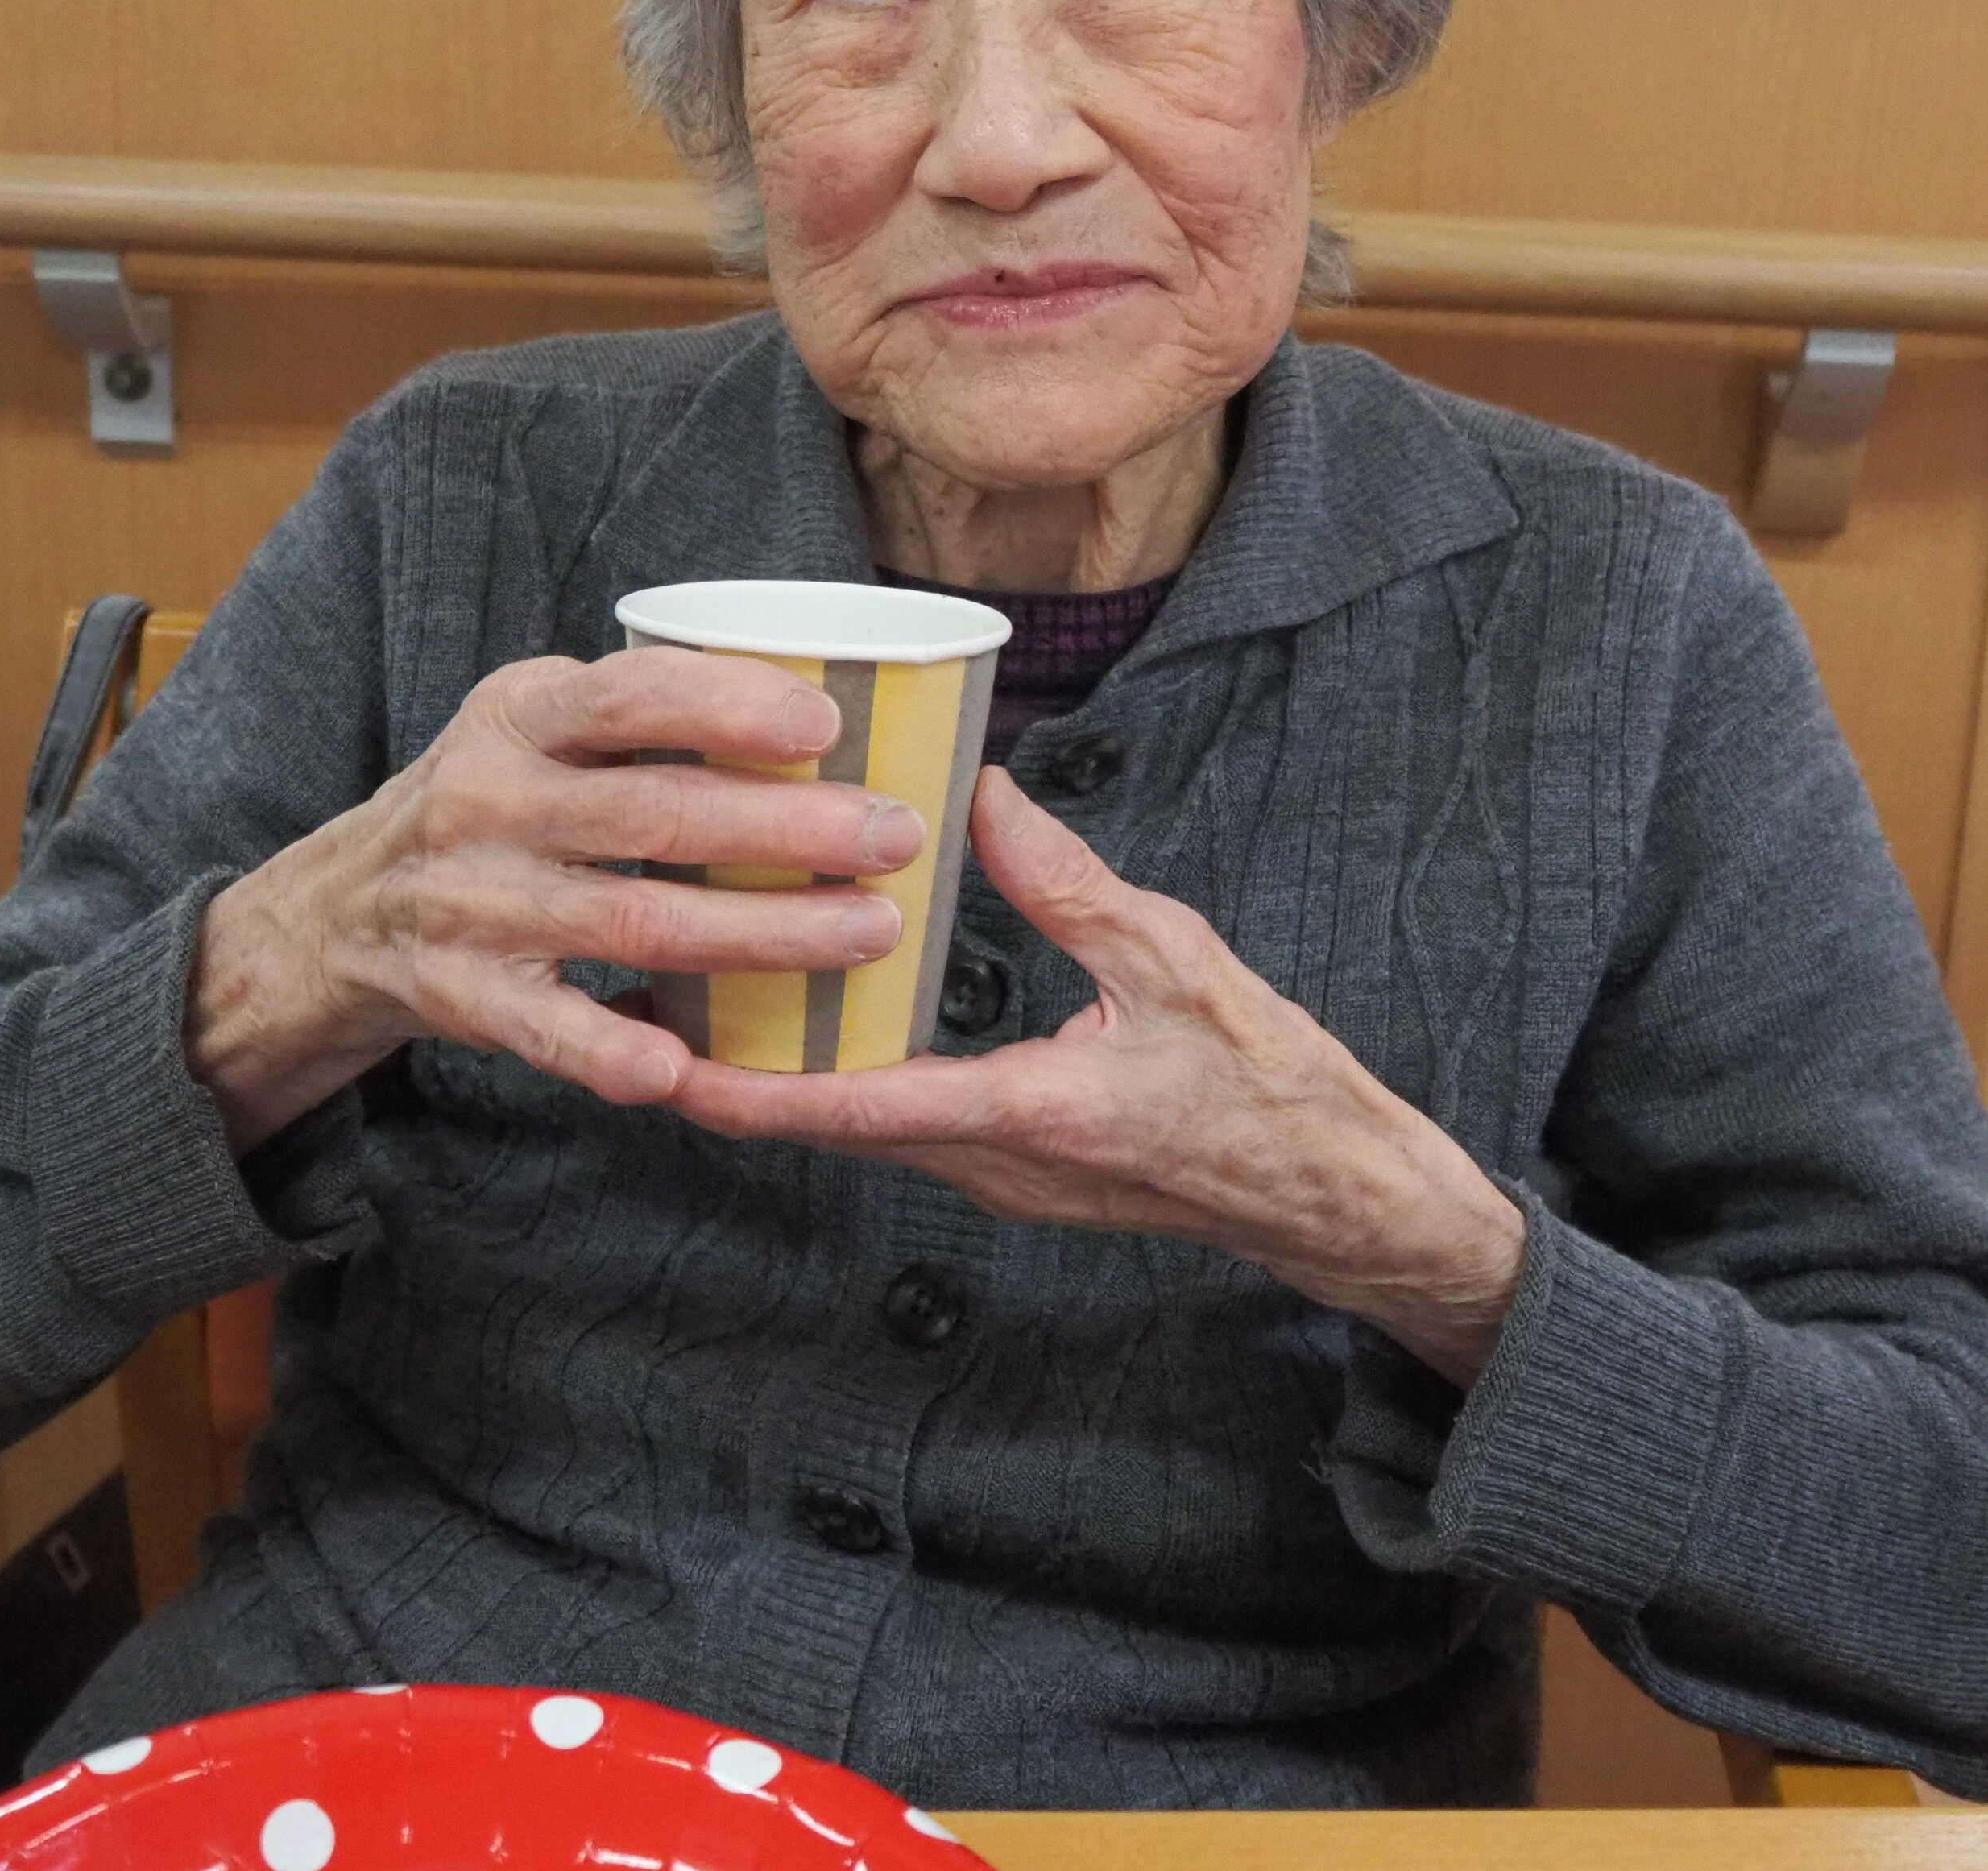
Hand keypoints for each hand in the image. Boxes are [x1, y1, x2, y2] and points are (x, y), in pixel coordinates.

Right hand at [185, 650, 931, 1151]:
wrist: (339, 911)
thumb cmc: (491, 799)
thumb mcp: (535, 723)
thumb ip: (641, 710)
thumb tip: (821, 697)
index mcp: (516, 715)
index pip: (625, 696)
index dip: (725, 706)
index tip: (826, 724)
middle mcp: (488, 803)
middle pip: (653, 815)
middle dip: (787, 829)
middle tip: (897, 838)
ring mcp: (473, 905)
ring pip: (632, 922)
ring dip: (760, 934)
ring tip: (870, 932)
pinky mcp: (464, 996)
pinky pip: (550, 1031)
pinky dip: (615, 1050)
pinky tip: (690, 1067)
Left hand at [669, 772, 1528, 1384]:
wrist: (1327, 1191)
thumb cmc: (1267, 1082)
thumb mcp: (1176, 961)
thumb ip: (1069, 885)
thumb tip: (982, 796)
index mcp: (1031, 1114)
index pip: (864, 1108)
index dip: (758, 1092)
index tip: (671, 1069)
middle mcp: (998, 1164)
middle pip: (839, 1126)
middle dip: (747, 1080)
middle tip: (659, 1014)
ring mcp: (1006, 1178)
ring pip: (870, 1130)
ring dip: (798, 1081)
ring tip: (721, 1005)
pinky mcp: (1021, 1171)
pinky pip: (912, 1127)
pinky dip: (857, 1081)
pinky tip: (836, 1020)